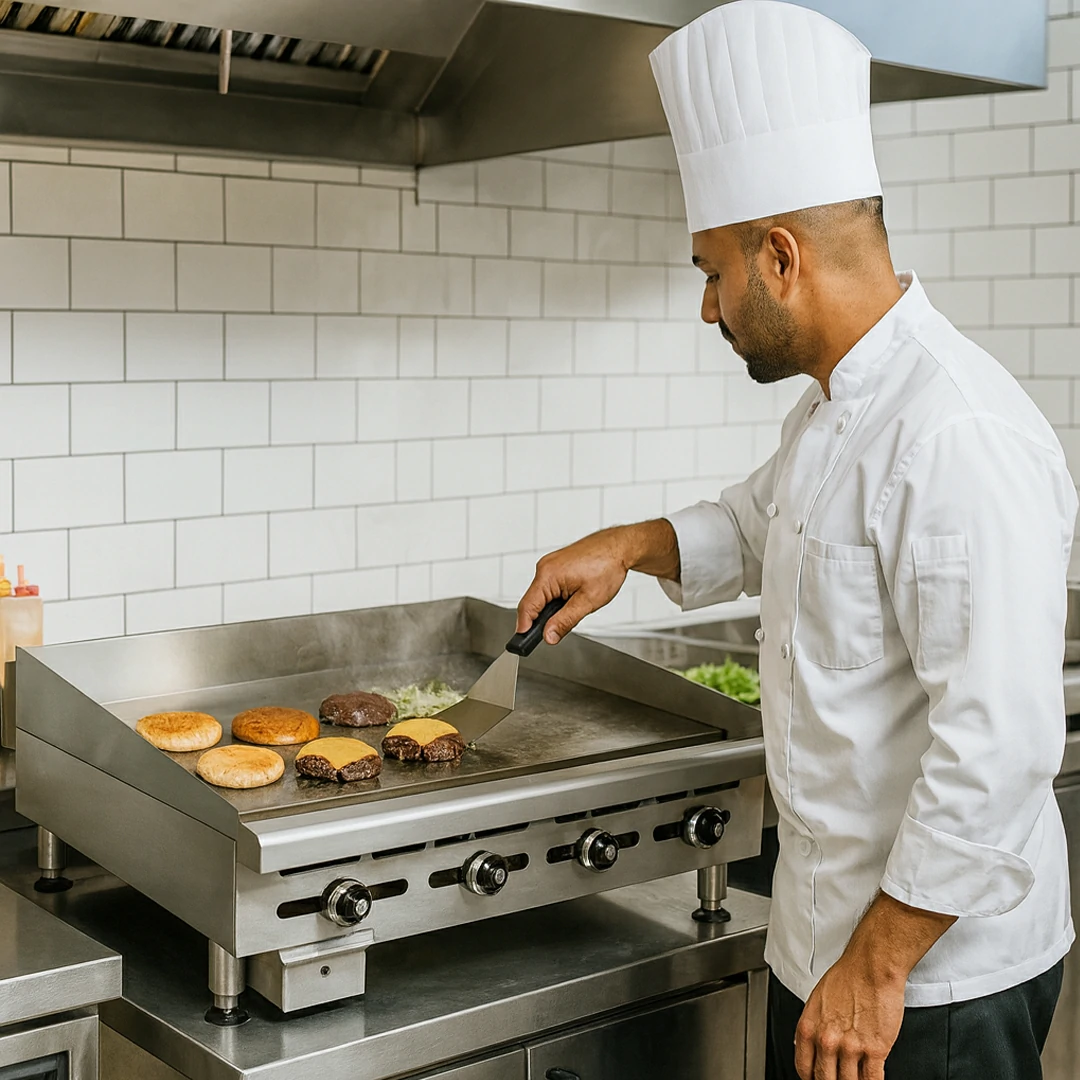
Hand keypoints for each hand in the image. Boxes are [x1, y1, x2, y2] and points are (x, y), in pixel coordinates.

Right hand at [517, 528, 633, 643]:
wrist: (619, 547)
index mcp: (548, 575)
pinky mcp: (555, 565)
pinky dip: (556, 597)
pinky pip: (548, 586)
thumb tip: (548, 635)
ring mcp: (549, 565)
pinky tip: (572, 597)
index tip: (522, 642)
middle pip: (532, 602)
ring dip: (551, 608)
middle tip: (556, 631)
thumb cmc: (607, 566)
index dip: (524, 627)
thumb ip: (565, 621)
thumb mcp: (588, 601)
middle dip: (542, 619)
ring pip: (541, 595)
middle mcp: (545, 567)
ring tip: (573, 608)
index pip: (527, 607)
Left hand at [794, 953, 903, 1079]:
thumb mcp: (816, 1001)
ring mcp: (851, 1047)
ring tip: (855, 1077)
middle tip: (837, 1078)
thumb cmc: (847, 978)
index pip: (804, 1069)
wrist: (871, 967)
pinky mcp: (875, 1049)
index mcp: (809, 1028)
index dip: (812, 1078)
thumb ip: (812, 1027)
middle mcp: (827, 1040)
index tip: (818, 1079)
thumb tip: (806, 1046)